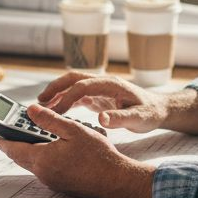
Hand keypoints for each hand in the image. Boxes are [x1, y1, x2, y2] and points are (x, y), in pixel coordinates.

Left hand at [0, 104, 155, 197]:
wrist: (116, 181)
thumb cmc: (98, 157)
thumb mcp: (73, 130)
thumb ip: (50, 120)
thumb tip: (31, 110)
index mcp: (42, 159)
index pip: (12, 148)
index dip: (0, 139)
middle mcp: (43, 173)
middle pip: (20, 157)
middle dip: (14, 143)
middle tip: (10, 129)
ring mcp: (52, 181)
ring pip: (33, 163)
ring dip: (30, 149)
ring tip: (35, 133)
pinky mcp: (61, 185)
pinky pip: (45, 169)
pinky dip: (43, 156)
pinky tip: (55, 147)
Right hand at [38, 73, 172, 132]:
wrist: (158, 109)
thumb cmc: (150, 113)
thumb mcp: (139, 119)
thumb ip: (121, 119)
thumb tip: (102, 118)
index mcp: (111, 85)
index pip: (82, 86)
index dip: (66, 97)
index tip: (54, 111)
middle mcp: (103, 83)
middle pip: (73, 79)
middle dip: (55, 88)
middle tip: (39, 102)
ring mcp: (99, 88)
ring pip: (72, 85)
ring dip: (57, 93)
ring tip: (42, 107)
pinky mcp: (98, 96)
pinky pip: (77, 95)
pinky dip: (64, 100)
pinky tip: (55, 111)